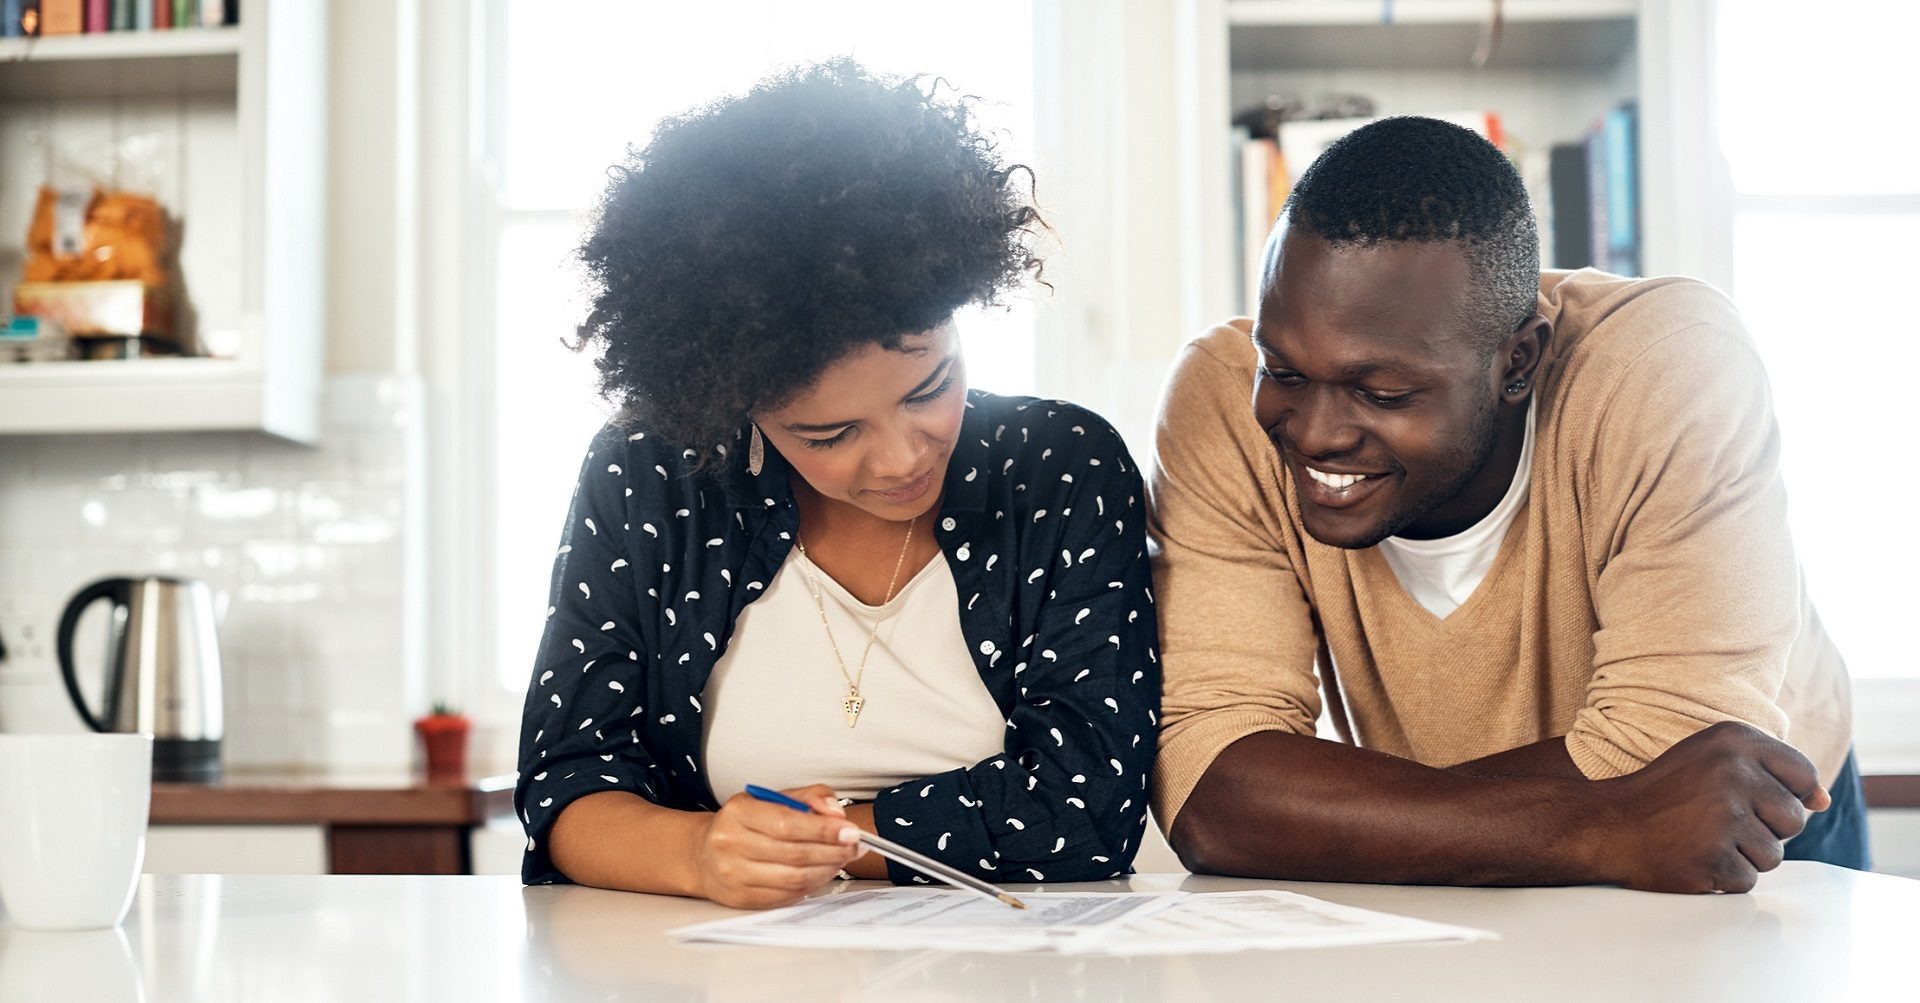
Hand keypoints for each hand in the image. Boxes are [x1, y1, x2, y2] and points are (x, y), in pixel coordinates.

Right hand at [691, 784, 865, 908]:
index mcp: (739, 813)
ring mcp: (734, 875)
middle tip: (855, 846)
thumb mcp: (772, 798)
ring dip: (827, 870)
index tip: (851, 831)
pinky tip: (821, 873)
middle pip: (795, 853)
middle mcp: (731, 844)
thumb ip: (809, 797)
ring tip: (841, 859)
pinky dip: (812, 885)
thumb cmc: (746, 823)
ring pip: (794, 878)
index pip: (787, 823)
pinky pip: (787, 895)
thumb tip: (836, 813)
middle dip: (833, 851)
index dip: (824, 830)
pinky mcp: (742, 898)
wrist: (705, 854)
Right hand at [1595, 721, 1827, 893]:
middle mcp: (1732, 772)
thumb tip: (1823, 801)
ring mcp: (1723, 816)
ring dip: (1743, 856)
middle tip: (1716, 822)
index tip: (1749, 799)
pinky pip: (1747, 880)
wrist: (1606, 826)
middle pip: (1794, 820)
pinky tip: (1693, 858)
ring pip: (1773, 855)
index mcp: (1734, 740)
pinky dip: (1723, 878)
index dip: (1786, 794)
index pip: (1804, 774)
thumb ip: (1771, 773)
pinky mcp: (1714, 857)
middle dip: (1764, 830)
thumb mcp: (1713, 761)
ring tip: (1702, 839)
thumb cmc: (1664, 795)